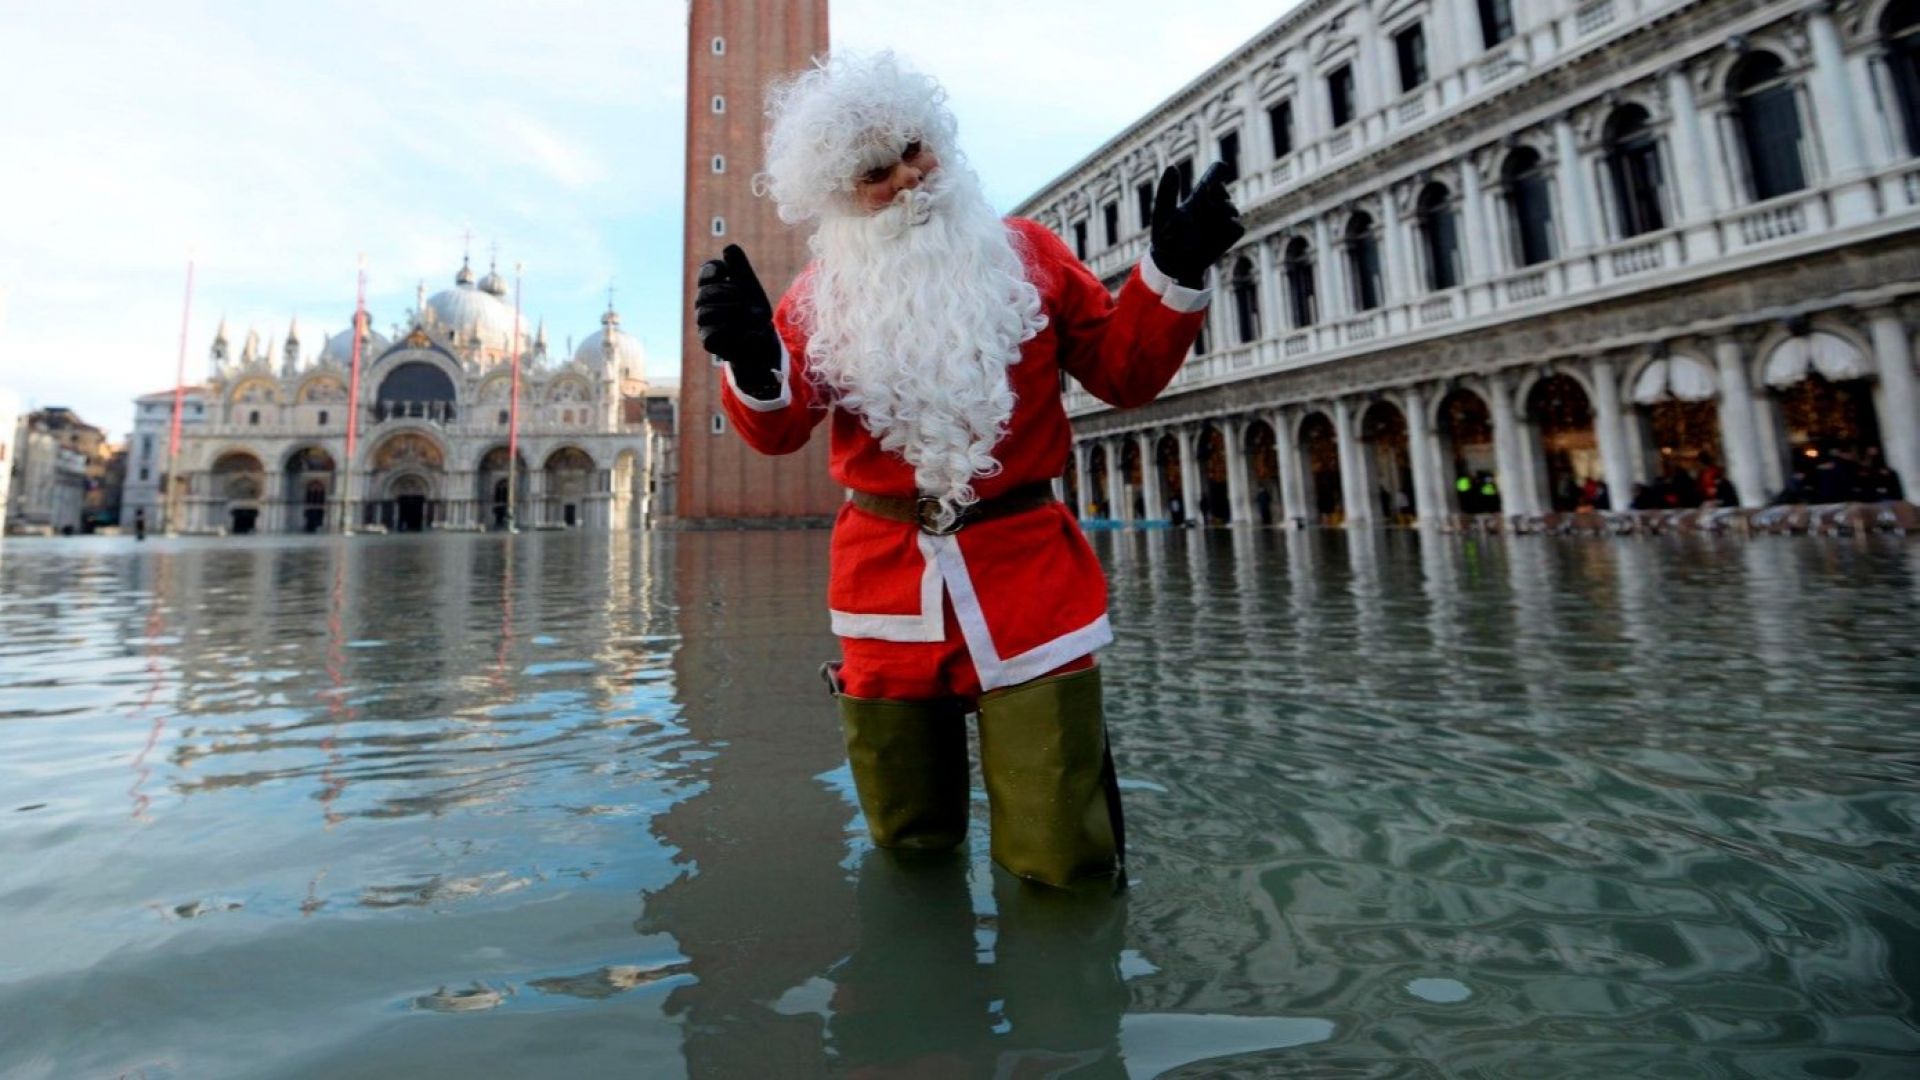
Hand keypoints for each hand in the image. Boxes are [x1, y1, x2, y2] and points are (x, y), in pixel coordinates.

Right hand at [695, 244, 781, 398]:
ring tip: (748, 314)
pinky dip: (729, 331)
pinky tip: (744, 330)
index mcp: (712, 286)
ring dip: (729, 311)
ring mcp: (703, 323)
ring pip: (705, 313)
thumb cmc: (753, 307)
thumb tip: (728, 248)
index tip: (726, 271)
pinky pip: (710, 334)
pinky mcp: (708, 341)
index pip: (707, 272)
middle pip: (705, 293)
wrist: (762, 336)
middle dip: (726, 292)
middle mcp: (703, 303)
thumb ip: (740, 266)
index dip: (715, 269)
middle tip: (744, 297)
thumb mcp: (750, 285)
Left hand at [1150, 162, 1244, 288]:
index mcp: (1198, 197)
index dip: (1219, 170)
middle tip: (1209, 191)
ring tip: (1210, 215)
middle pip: (1223, 192)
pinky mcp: (1228, 237)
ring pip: (1231, 209)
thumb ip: (1167, 190)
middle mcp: (1213, 207)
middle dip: (1218, 191)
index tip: (1219, 169)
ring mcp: (1222, 222)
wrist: (1171, 264)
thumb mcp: (1162, 211)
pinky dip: (1231, 225)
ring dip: (1223, 210)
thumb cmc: (1165, 236)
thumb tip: (1172, 166)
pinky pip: (1237, 228)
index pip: (1215, 175)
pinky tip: (1221, 227)